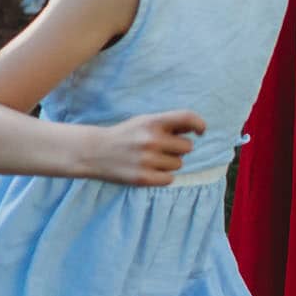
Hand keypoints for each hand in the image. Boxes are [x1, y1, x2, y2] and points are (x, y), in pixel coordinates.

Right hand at [90, 109, 207, 185]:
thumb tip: (195, 129)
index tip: (201, 131)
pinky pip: (169, 179)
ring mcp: (147, 160)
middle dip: (178, 148)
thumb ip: (168, 124)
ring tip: (150, 159)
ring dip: (169, 163)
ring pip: (178, 164)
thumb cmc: (125, 136)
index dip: (199, 124)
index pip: (187, 117)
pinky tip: (149, 170)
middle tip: (161, 149)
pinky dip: (163, 176)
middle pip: (187, 147)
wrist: (94, 152)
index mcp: (152, 122)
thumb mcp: (143, 122)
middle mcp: (151, 140)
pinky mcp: (143, 178)